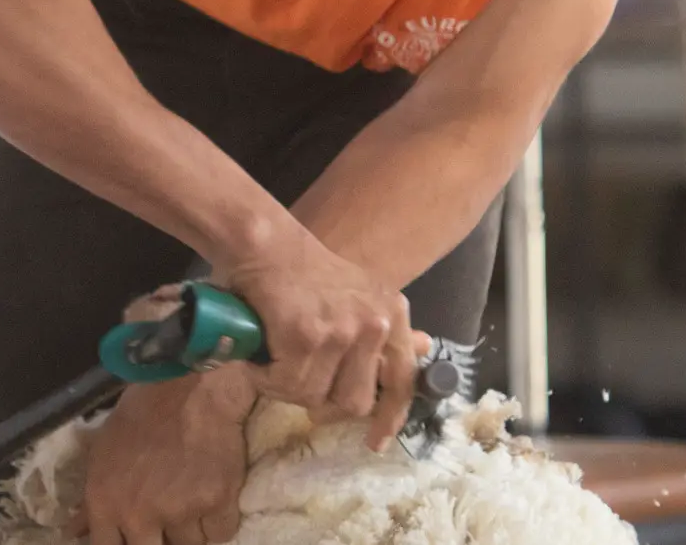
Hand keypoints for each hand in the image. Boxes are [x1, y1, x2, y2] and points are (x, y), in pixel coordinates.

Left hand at [71, 367, 254, 544]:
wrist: (191, 383)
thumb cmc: (142, 411)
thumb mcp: (104, 451)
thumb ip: (91, 500)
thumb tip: (74, 531)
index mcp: (106, 504)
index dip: (123, 544)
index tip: (138, 536)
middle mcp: (140, 516)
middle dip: (161, 539)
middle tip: (168, 517)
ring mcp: (180, 513)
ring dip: (192, 528)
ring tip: (193, 496)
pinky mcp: (217, 503)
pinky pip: (221, 532)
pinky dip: (220, 520)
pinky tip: (215, 496)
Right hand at [221, 231, 417, 451]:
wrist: (265, 244)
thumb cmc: (305, 271)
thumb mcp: (360, 294)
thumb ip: (388, 327)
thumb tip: (425, 347)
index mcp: (392, 313)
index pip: (403, 379)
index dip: (390, 417)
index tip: (375, 442)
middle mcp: (375, 324)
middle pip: (355, 402)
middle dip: (323, 404)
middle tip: (300, 386)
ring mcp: (342, 332)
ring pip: (314, 397)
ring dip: (286, 388)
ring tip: (274, 360)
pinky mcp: (306, 338)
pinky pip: (285, 385)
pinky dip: (266, 379)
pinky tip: (260, 356)